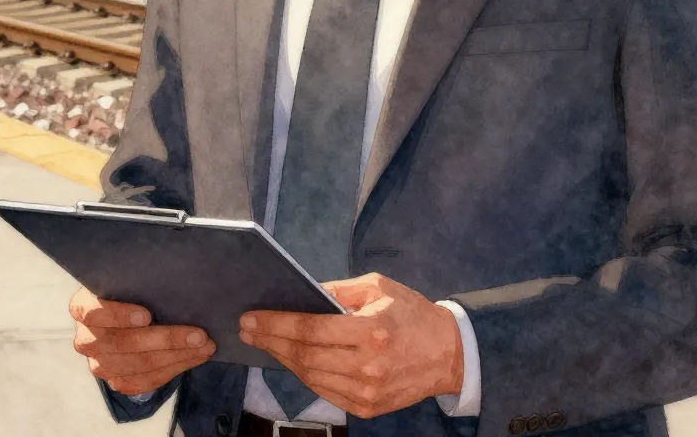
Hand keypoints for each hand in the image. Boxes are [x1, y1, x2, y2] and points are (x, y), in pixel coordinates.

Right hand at [69, 286, 216, 395]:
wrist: (128, 314)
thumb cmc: (132, 289)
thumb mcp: (129, 277)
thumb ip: (140, 277)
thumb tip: (176, 268)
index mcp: (83, 306)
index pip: (93, 312)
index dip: (118, 315)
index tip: (147, 315)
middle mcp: (86, 338)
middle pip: (123, 343)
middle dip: (165, 339)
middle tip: (198, 334)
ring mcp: (100, 363)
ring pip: (138, 365)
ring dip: (177, 356)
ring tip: (205, 346)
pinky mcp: (117, 380)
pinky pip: (145, 381)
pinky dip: (174, 369)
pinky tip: (194, 357)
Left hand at [239, 273, 462, 418]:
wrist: (449, 354)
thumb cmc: (411, 314)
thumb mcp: (378, 287)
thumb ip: (338, 290)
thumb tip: (301, 294)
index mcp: (372, 331)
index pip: (311, 329)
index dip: (276, 324)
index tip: (251, 317)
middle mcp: (368, 366)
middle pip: (304, 356)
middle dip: (270, 341)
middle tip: (247, 329)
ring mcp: (367, 392)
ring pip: (310, 377)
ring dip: (282, 359)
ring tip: (264, 343)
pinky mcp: (367, 408)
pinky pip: (324, 391)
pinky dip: (304, 375)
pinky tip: (291, 360)